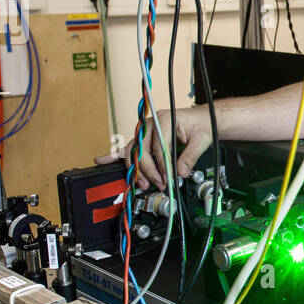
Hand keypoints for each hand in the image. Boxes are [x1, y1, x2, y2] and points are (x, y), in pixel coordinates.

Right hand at [94, 106, 213, 190]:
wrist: (201, 119)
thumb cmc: (200, 125)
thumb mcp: (201, 140)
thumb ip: (190, 157)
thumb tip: (180, 173)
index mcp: (164, 120)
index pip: (158, 146)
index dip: (162, 165)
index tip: (168, 177)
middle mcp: (150, 124)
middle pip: (141, 150)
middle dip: (149, 170)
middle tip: (160, 183)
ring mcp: (144, 131)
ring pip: (132, 152)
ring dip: (136, 170)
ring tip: (144, 184)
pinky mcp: (143, 139)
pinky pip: (127, 149)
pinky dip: (114, 156)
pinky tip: (101, 160)